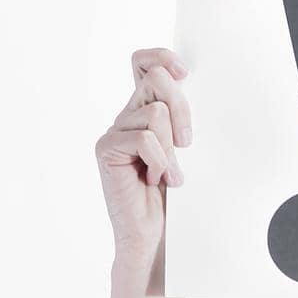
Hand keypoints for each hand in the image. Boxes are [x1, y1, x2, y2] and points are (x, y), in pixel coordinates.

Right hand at [95, 47, 192, 276]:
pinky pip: (144, 139)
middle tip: (187, 143)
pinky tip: (157, 181)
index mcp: (144, 113)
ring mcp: (114, 132)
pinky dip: (160, 162)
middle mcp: (126, 117)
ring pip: (155, 113)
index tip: (184, 72)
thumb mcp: (183, 154)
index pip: (143, 64)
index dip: (161, 57)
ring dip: (171, 149)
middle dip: (182, 108)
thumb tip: (191, 88)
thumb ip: (180, 121)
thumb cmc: (172, 201)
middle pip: (155, 79)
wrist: (153, 239)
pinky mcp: (106, 149)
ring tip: (169, 175)